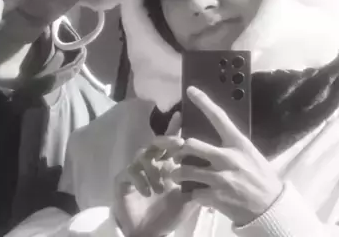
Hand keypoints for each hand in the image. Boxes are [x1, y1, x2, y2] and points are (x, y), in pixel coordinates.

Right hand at [112, 113, 196, 236]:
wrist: (147, 233)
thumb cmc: (167, 214)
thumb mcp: (187, 199)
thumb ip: (198, 184)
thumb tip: (216, 173)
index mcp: (165, 164)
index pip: (170, 143)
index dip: (174, 128)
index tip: (180, 114)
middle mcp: (150, 163)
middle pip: (155, 143)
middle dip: (166, 141)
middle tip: (178, 143)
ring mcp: (135, 170)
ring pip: (142, 156)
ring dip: (154, 169)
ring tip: (161, 187)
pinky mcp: (123, 181)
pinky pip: (129, 172)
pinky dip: (140, 180)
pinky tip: (148, 191)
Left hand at [171, 87, 283, 226]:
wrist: (272, 208)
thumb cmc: (261, 178)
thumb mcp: (250, 154)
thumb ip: (231, 145)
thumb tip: (215, 134)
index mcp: (238, 144)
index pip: (219, 117)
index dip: (203, 102)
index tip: (190, 90)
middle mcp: (227, 157)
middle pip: (190, 144)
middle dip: (179, 150)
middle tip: (177, 155)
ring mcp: (220, 178)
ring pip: (185, 170)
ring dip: (177, 174)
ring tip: (176, 176)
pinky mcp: (216, 197)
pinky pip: (192, 192)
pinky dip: (191, 194)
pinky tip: (194, 194)